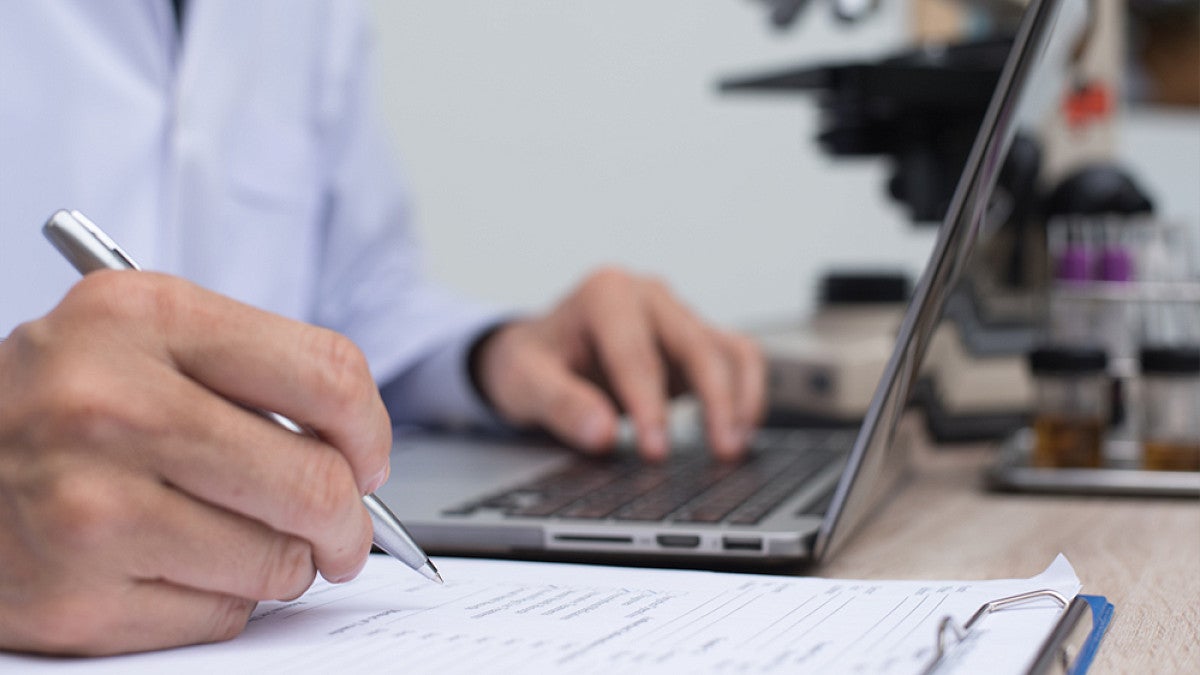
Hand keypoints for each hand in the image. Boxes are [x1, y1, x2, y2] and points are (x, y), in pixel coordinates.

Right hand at [0, 271, 390, 654]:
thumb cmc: (57, 402)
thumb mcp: (139, 337)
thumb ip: (252, 372)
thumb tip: (362, 454)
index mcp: (142, 316)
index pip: (326, 374)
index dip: (370, 429)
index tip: (368, 457)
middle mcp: (110, 405)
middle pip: (314, 481)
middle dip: (350, 522)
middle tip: (344, 532)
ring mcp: (86, 506)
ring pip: (277, 560)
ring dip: (287, 563)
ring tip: (246, 541)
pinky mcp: (71, 597)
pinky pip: (221, 614)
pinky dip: (225, 599)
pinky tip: (177, 568)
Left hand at [473, 268, 764, 460]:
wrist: (538, 352)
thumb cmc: (531, 362)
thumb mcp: (525, 382)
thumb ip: (561, 405)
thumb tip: (602, 433)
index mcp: (605, 293)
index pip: (635, 351)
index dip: (649, 403)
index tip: (656, 451)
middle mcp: (648, 296)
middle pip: (695, 344)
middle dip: (712, 400)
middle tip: (718, 452)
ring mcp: (677, 315)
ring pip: (725, 349)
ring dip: (737, 398)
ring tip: (733, 447)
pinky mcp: (695, 339)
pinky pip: (737, 357)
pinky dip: (748, 390)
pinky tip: (741, 430)